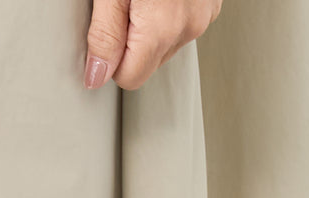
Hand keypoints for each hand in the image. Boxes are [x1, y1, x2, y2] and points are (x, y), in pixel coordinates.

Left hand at [84, 0, 222, 91]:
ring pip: (167, 44)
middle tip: (128, 4)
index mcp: (161, 28)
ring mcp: (204, 14)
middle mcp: (188, 27)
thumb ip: (104, 35)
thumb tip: (97, 76)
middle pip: (149, 63)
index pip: (130, 79)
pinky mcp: (211, 2)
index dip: (113, 59)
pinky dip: (171, 11)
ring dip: (153, 26)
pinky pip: (183, 24)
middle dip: (133, 42)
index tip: (109, 32)